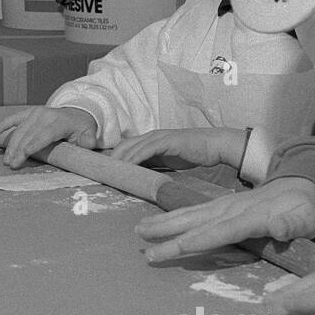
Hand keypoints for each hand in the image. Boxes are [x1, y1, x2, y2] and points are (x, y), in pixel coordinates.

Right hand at [0, 107, 96, 168]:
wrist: (77, 113)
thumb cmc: (80, 129)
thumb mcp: (88, 134)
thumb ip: (88, 140)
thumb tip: (88, 143)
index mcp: (59, 122)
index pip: (45, 134)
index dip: (34, 144)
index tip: (24, 154)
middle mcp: (45, 115)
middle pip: (29, 134)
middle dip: (19, 149)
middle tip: (11, 164)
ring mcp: (36, 113)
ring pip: (20, 130)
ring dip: (11, 144)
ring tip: (6, 159)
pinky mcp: (29, 113)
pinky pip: (14, 118)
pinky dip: (3, 124)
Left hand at [111, 127, 246, 168]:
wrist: (213, 146)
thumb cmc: (192, 154)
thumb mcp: (167, 161)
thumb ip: (153, 165)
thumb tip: (139, 178)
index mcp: (150, 140)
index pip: (125, 148)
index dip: (113, 158)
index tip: (103, 171)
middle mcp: (151, 136)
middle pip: (123, 146)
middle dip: (110, 159)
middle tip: (101, 174)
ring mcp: (158, 137)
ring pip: (131, 147)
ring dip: (119, 160)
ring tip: (109, 173)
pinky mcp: (166, 141)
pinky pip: (146, 150)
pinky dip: (135, 158)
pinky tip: (128, 167)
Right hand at [136, 176, 314, 262]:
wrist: (309, 184)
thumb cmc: (309, 209)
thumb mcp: (308, 218)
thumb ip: (294, 224)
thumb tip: (279, 228)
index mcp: (251, 217)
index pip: (217, 232)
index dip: (191, 242)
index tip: (167, 250)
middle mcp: (233, 209)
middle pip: (195, 222)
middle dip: (167, 234)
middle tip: (142, 245)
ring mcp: (227, 205)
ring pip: (190, 214)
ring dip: (165, 222)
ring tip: (140, 229)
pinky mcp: (225, 205)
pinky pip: (195, 210)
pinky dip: (175, 215)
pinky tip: (161, 220)